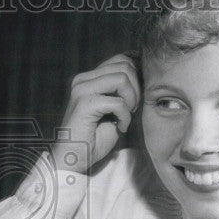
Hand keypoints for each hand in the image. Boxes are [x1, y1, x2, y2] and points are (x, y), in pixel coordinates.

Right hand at [50, 53, 139, 173]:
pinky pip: (118, 102)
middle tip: (131, 110)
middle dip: (136, 89)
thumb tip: (144, 73)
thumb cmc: (96, 137)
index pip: (122, 59)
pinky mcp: (85, 103)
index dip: (138, 76)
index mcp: (89, 78)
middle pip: (125, 66)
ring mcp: (82, 89)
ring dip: (131, 100)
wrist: (75, 159)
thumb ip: (123, 90)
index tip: (136, 99)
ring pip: (122, 79)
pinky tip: (120, 127)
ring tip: (125, 116)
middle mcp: (83, 79)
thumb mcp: (114, 108)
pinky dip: (125, 117)